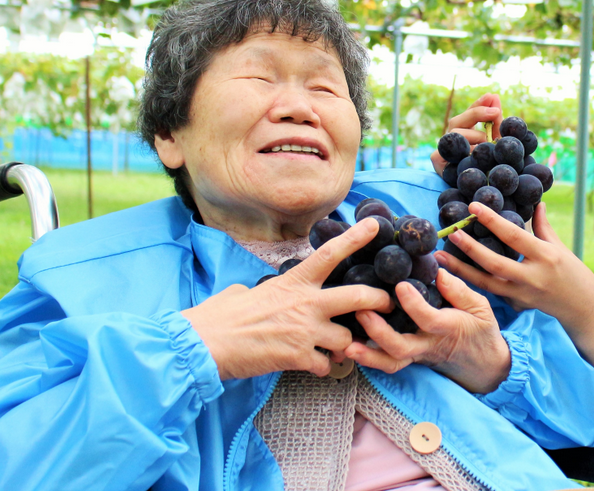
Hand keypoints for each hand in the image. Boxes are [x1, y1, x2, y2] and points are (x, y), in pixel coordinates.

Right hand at [181, 219, 392, 379]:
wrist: (206, 344)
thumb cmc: (219, 317)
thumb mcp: (244, 293)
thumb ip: (262, 291)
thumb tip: (253, 292)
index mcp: (293, 283)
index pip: (329, 254)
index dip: (354, 238)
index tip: (375, 226)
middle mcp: (305, 304)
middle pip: (358, 297)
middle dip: (379, 301)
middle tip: (388, 304)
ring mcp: (304, 331)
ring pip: (346, 339)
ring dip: (344, 346)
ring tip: (334, 349)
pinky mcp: (298, 357)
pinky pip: (327, 365)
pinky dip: (323, 368)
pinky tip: (314, 366)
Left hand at [343, 269, 510, 393]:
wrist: (482, 364)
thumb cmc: (480, 330)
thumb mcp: (480, 307)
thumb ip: (459, 290)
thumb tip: (438, 271)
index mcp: (449, 328)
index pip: (429, 319)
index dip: (414, 304)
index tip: (401, 285)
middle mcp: (429, 345)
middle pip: (401, 348)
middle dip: (380, 333)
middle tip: (362, 312)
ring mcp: (417, 355)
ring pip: (390, 362)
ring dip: (367, 354)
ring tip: (346, 342)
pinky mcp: (408, 359)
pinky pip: (386, 363)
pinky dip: (367, 358)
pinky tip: (347, 347)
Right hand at [431, 93, 501, 172]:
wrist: (476, 197)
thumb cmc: (486, 170)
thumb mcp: (493, 145)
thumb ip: (496, 124)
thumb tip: (496, 97)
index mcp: (463, 134)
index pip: (469, 114)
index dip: (479, 104)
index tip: (493, 96)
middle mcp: (451, 140)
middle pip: (458, 121)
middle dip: (478, 114)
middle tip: (496, 112)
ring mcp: (442, 149)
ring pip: (456, 134)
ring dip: (476, 136)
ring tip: (488, 143)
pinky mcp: (438, 160)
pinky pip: (450, 150)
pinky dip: (466, 151)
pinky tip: (476, 154)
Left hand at [435, 201, 593, 383]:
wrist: (583, 310)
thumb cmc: (574, 274)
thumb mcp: (561, 248)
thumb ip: (544, 227)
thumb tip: (536, 202)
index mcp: (546, 257)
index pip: (514, 236)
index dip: (493, 221)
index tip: (474, 207)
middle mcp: (532, 277)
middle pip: (494, 262)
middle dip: (469, 248)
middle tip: (450, 232)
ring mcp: (522, 295)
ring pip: (485, 283)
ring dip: (460, 270)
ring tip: (439, 257)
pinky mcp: (516, 306)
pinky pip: (490, 294)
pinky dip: (470, 285)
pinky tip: (451, 276)